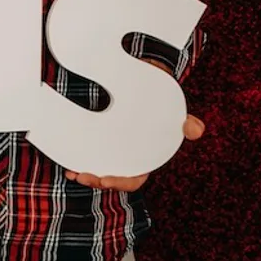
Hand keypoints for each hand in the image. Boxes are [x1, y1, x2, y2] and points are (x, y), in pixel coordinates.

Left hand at [65, 111, 204, 191]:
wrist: (146, 78)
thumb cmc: (162, 99)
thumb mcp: (175, 109)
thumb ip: (187, 121)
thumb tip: (195, 130)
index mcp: (146, 156)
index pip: (135, 178)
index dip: (121, 182)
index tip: (105, 179)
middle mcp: (128, 155)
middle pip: (112, 177)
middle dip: (96, 180)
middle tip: (81, 176)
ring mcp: (113, 146)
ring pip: (98, 166)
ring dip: (84, 172)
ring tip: (71, 171)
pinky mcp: (99, 134)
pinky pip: (87, 150)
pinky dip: (77, 155)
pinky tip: (65, 156)